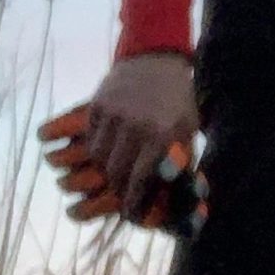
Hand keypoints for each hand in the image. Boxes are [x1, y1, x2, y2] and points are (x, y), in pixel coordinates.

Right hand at [81, 53, 199, 217]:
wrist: (155, 61)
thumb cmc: (178, 103)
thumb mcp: (186, 131)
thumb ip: (180, 163)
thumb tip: (179, 202)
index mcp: (161, 135)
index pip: (141, 180)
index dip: (134, 202)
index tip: (131, 214)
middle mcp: (135, 126)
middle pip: (115, 173)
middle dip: (116, 190)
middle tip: (121, 196)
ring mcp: (113, 114)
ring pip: (98, 158)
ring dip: (103, 172)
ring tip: (112, 175)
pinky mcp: (96, 106)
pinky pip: (88, 139)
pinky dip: (92, 152)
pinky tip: (103, 154)